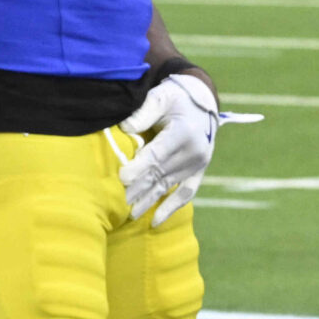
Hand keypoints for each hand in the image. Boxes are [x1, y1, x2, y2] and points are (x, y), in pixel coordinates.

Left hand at [119, 73, 224, 226]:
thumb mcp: (160, 97)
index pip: (158, 154)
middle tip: (116, 202)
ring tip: (129, 215)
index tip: (121, 179)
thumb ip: (143, 112)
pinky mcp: (198, 172)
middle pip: (160, 174)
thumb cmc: (175, 98)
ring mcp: (198, 164)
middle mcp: (194, 152)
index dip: (139, 167)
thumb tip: (124, 128)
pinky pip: (186, 194)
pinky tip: (155, 222)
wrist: (203, 103)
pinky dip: (171, 209)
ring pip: (168, 186)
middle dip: (137, 189)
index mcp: (184, 133)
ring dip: (148, 202)